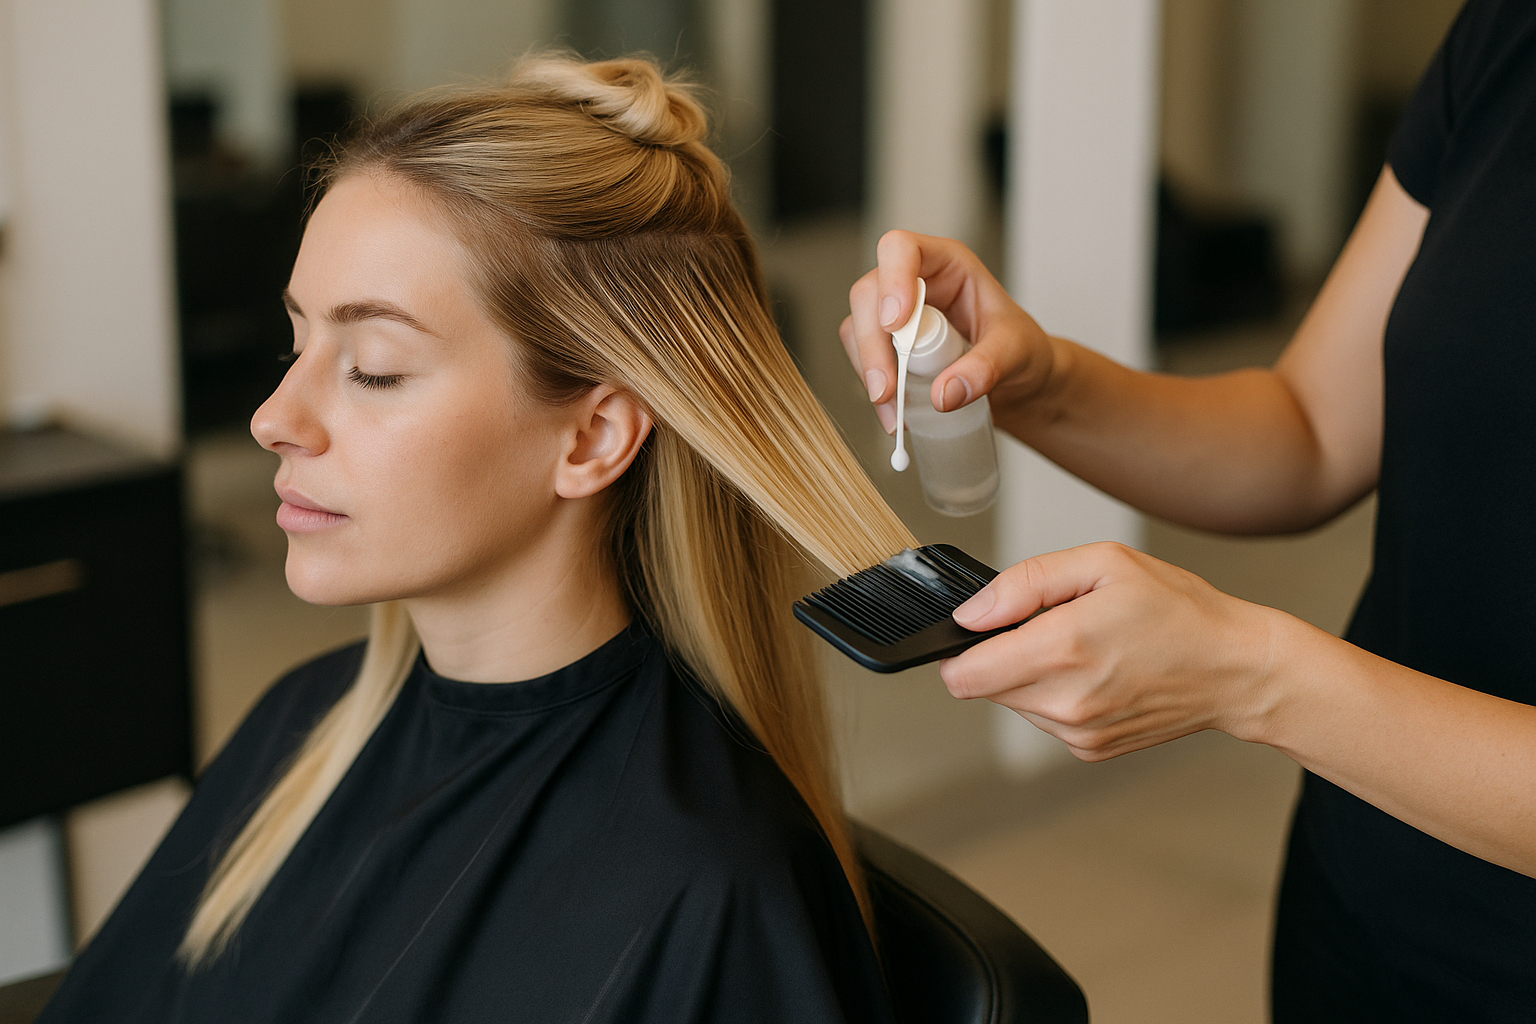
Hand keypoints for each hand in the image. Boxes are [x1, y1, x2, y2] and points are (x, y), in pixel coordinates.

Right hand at [839, 230, 1058, 432]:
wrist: (1018, 380)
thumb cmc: (1022, 349)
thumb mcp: (1016, 352)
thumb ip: (985, 368)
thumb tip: (943, 394)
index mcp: (947, 264)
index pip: (902, 250)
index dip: (892, 279)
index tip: (896, 324)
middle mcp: (914, 282)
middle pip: (868, 295)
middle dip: (872, 344)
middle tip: (887, 389)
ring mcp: (897, 314)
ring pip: (857, 329)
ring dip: (868, 372)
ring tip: (894, 413)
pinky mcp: (888, 346)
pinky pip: (863, 360)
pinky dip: (873, 388)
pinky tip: (894, 414)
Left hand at [943, 542, 1285, 760]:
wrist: (1235, 668)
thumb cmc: (1177, 609)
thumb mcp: (1101, 562)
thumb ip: (1024, 583)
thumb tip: (971, 614)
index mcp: (1063, 649)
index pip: (963, 675)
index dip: (960, 649)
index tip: (984, 629)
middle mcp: (1066, 701)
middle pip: (984, 686)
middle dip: (1001, 655)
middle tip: (1054, 626)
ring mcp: (1078, 732)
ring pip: (1013, 703)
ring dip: (1030, 676)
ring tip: (1085, 648)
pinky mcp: (1090, 749)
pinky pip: (1044, 720)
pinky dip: (1057, 696)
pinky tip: (1097, 673)